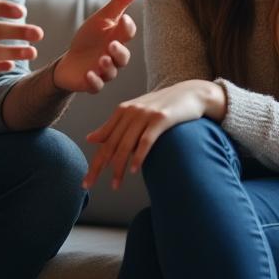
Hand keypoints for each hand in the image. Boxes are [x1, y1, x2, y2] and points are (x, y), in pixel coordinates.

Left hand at [52, 0, 140, 93]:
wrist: (71, 61)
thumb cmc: (90, 38)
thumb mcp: (102, 17)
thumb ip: (120, 2)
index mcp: (118, 38)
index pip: (128, 33)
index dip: (127, 27)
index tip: (123, 19)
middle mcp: (114, 56)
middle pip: (123, 57)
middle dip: (119, 52)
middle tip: (111, 45)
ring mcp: (103, 71)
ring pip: (111, 72)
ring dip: (107, 67)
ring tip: (101, 60)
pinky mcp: (91, 83)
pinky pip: (96, 86)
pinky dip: (94, 81)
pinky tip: (88, 74)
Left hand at [82, 80, 222, 189]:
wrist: (192, 93)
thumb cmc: (163, 106)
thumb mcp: (136, 113)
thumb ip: (114, 126)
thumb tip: (90, 139)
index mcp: (122, 111)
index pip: (104, 141)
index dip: (95, 162)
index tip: (86, 182)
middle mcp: (131, 111)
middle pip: (111, 144)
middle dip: (99, 167)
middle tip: (90, 186)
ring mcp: (146, 114)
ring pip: (126, 145)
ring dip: (119, 167)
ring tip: (115, 185)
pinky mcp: (161, 119)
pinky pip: (146, 141)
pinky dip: (139, 156)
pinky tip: (134, 170)